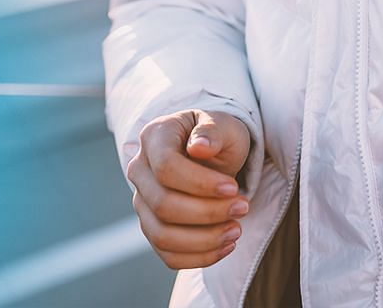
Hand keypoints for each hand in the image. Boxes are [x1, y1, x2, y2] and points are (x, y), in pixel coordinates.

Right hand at [127, 109, 252, 269]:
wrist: (210, 153)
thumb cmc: (216, 137)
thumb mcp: (222, 124)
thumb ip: (212, 130)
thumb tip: (198, 146)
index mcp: (153, 138)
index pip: (166, 168)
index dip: (200, 184)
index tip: (233, 187)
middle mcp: (139, 170)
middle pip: (163, 205)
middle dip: (208, 213)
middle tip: (243, 207)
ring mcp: (142, 201)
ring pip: (162, 235)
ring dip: (204, 240)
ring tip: (236, 230)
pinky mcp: (152, 227)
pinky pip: (168, 255)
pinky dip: (199, 257)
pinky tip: (226, 245)